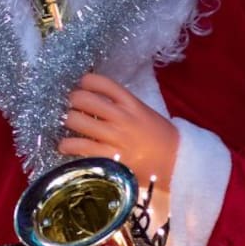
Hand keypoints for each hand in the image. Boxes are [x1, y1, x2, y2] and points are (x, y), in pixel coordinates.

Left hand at [57, 73, 176, 224]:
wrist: (178, 164)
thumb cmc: (159, 138)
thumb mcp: (144, 113)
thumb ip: (122, 105)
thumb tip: (93, 97)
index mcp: (132, 104)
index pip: (103, 83)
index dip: (86, 81)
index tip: (82, 85)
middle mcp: (122, 118)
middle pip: (83, 99)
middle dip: (73, 100)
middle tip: (73, 106)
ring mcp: (115, 138)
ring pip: (76, 120)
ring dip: (68, 120)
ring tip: (70, 124)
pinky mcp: (109, 158)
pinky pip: (78, 147)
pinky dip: (66, 145)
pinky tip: (66, 145)